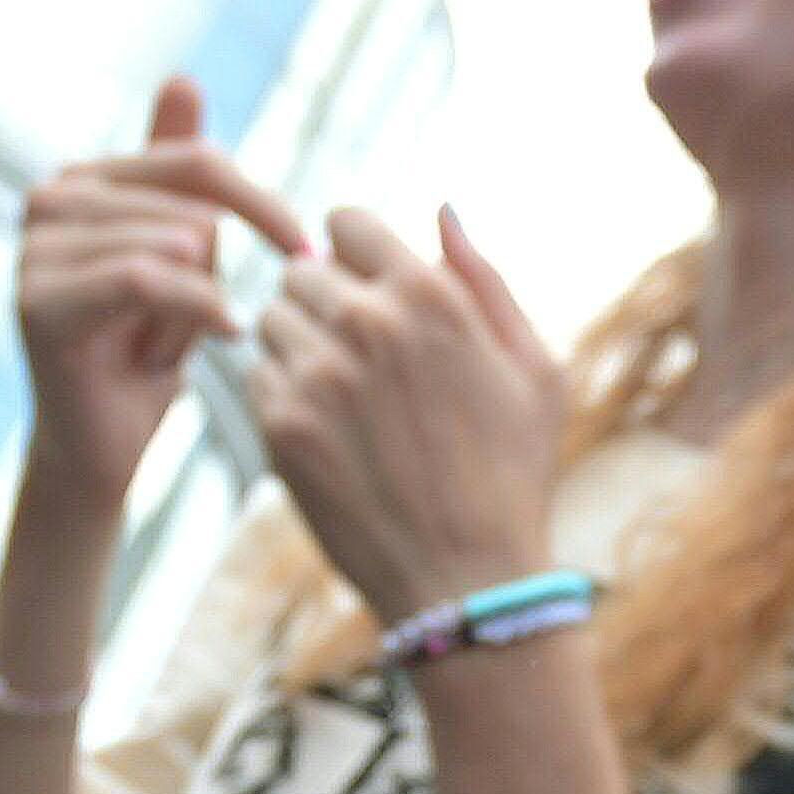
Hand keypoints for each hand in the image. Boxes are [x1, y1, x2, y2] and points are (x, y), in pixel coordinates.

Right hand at [17, 78, 306, 527]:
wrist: (102, 448)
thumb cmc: (148, 353)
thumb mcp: (183, 255)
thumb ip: (180, 175)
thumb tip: (180, 76)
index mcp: (83, 179)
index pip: (195, 161)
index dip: (259, 201)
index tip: (305, 246)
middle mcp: (48, 199)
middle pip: (190, 202)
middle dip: (220, 270)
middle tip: (204, 326)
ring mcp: (34, 247)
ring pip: (174, 241)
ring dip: (199, 302)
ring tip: (180, 342)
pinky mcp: (37, 300)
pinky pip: (146, 278)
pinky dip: (197, 308)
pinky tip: (227, 334)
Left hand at [252, 204, 574, 634]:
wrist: (466, 584)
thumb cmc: (513, 477)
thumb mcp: (535, 370)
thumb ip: (485, 279)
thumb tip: (441, 208)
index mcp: (428, 295)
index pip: (345, 223)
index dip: (353, 253)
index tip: (365, 290)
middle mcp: (365, 323)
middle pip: (300, 272)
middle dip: (325, 304)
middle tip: (359, 361)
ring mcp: (316, 373)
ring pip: (271, 322)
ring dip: (299, 348)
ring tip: (346, 401)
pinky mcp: (280, 425)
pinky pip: (258, 378)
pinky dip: (284, 398)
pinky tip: (330, 437)